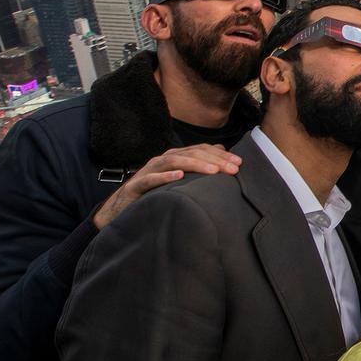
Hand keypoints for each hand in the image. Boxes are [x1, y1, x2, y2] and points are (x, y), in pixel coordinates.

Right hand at [93, 145, 241, 229]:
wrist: (120, 210)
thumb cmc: (153, 194)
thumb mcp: (178, 181)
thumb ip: (197, 166)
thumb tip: (220, 151)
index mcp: (174, 158)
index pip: (200, 151)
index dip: (220, 155)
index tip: (240, 164)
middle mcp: (162, 161)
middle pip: (191, 154)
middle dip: (214, 160)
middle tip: (233, 169)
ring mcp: (148, 171)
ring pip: (173, 162)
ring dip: (195, 165)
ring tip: (213, 171)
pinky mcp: (136, 186)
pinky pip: (150, 179)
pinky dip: (164, 176)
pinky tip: (179, 177)